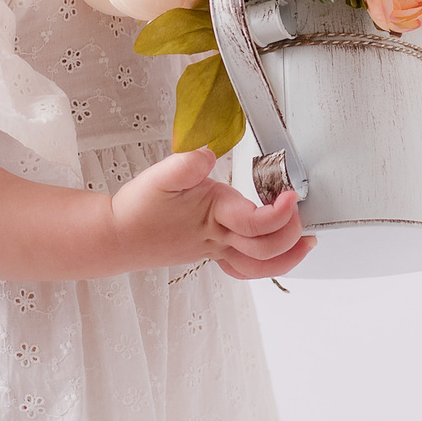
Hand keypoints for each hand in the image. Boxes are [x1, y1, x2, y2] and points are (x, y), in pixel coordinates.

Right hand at [112, 148, 314, 280]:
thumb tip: (209, 153)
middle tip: (299, 210)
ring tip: (304, 241)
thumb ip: (187, 163)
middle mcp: (218, 236)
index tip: (291, 194)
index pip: (255, 223)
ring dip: (287, 256)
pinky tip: (275, 252)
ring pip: (259, 266)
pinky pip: (244, 267)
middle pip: (266, 249)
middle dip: (291, 234)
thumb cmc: (137, 208)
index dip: (279, 213)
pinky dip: (265, 264)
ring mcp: (216, 249)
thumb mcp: (159, 176)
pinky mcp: (211, 252)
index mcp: (212, 215)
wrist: (117, 237)